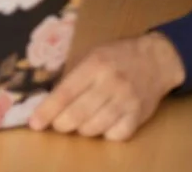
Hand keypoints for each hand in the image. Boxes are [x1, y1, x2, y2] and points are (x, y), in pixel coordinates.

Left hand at [29, 32, 185, 140]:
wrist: (157, 60)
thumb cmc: (117, 56)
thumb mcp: (92, 54)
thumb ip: (73, 75)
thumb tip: (47, 99)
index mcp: (95, 65)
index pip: (65, 93)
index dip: (47, 111)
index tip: (35, 123)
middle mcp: (111, 84)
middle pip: (78, 114)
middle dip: (61, 124)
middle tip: (57, 124)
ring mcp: (127, 101)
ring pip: (94, 128)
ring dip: (81, 129)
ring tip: (78, 122)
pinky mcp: (139, 116)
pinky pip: (115, 135)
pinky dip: (104, 134)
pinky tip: (101, 125)